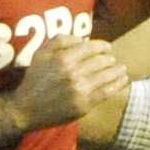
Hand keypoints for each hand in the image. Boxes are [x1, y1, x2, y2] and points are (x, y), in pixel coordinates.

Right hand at [6, 36, 128, 129]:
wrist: (26, 109)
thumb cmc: (34, 79)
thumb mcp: (41, 53)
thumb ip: (61, 40)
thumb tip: (83, 39)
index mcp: (64, 58)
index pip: (92, 47)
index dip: (103, 46)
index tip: (108, 48)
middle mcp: (73, 73)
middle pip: (101, 61)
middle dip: (109, 59)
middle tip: (112, 59)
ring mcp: (80, 90)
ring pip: (107, 75)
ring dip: (117, 70)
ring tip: (122, 69)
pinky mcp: (84, 105)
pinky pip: (106, 92)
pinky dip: (118, 85)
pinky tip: (124, 80)